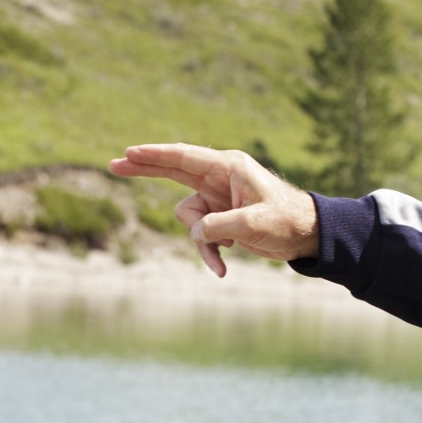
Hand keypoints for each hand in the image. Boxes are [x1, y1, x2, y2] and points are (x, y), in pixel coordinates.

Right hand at [109, 143, 319, 276]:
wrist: (307, 236)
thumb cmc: (287, 220)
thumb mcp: (253, 222)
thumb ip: (218, 225)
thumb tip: (197, 233)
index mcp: (229, 168)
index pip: (184, 157)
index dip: (155, 155)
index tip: (130, 153)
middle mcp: (220, 179)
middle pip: (173, 171)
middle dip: (146, 170)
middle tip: (114, 164)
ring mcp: (218, 198)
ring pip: (188, 218)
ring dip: (202, 238)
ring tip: (229, 246)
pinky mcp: (221, 218)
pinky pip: (200, 235)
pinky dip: (208, 252)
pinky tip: (222, 270)